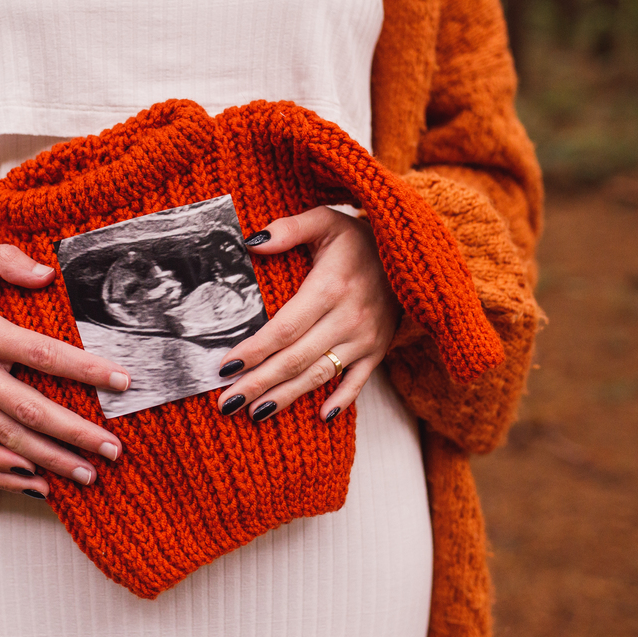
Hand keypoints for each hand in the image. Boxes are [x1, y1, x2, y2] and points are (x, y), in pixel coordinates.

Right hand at [0, 243, 127, 493]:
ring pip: (5, 441)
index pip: (45, 354)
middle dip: (76, 434)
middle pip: (31, 410)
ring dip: (48, 460)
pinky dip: (4, 472)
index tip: (122, 382)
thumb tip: (48, 272)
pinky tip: (33, 482)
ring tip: (85, 476)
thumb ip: (4, 260)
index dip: (86, 370)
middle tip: (113, 451)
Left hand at [216, 207, 399, 422]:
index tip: (226, 366)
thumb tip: (251, 242)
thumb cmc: (359, 236)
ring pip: (321, 374)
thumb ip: (288, 229)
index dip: (255, 350)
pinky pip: (359, 380)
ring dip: (287, 397)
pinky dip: (342, 400)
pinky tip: (320, 417)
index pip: (285, 328)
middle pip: (296, 358)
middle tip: (227, 403)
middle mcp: (349, 317)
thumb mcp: (325, 219)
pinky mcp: (379, 349)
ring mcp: (366, 337)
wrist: (411, 251)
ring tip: (254, 414)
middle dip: (259, 383)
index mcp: (330, 287)